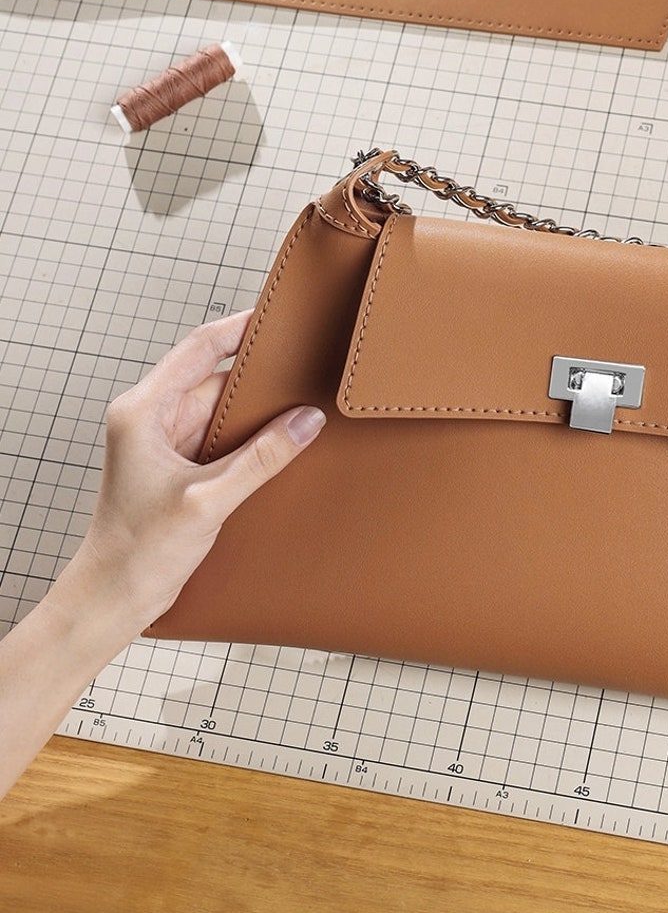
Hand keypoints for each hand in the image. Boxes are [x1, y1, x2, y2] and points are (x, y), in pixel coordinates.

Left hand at [74, 310, 324, 631]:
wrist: (115, 596)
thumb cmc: (139, 550)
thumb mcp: (208, 500)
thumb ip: (262, 459)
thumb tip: (306, 422)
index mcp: (143, 411)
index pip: (199, 349)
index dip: (240, 328)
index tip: (279, 316)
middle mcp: (152, 418)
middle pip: (216, 378)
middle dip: (261, 376)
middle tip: (306, 367)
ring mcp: (166, 442)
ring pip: (223, 410)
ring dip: (258, 413)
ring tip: (302, 407)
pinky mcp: (181, 465)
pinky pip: (224, 438)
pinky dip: (252, 439)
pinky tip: (282, 443)